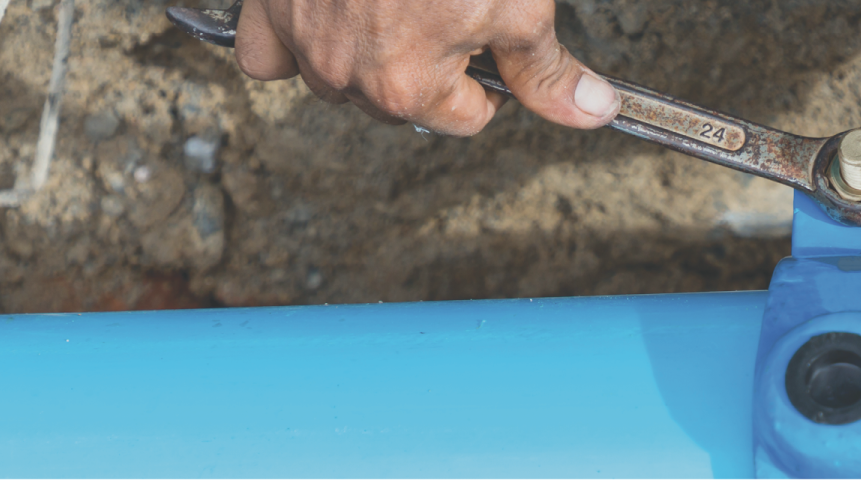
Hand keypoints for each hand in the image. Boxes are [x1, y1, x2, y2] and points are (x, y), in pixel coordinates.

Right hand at [234, 0, 619, 134]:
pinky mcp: (270, 6)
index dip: (491, 78)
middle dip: (429, 65)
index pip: (465, 118)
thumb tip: (590, 113)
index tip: (492, 39)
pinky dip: (294, 44)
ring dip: (366, 55)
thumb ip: (546, 69)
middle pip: (401, 102)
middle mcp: (343, 75)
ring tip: (397, 5)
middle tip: (445, 8)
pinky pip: (270, 53)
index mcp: (407, 88)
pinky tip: (331, 19)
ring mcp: (300, 40)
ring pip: (338, 79)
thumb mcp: (518, 4)